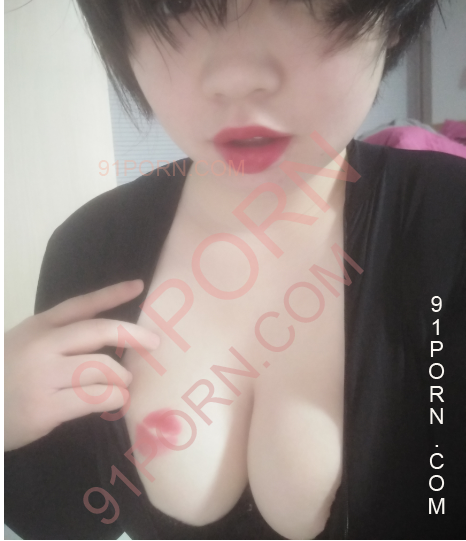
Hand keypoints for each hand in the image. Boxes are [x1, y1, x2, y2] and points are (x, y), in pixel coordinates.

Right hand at [4, 279, 159, 451]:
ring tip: (124, 385)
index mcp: (38, 327)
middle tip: (153, 342)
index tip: (138, 285)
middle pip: (99, 331)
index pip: (81, 305)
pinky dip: (114, 398)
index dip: (112, 294)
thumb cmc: (4, 380)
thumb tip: (111, 345)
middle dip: (133, 335)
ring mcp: (43, 375)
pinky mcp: (45, 406)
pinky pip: (96, 397)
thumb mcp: (25, 347)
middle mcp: (41, 345)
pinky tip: (116, 401)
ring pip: (103, 367)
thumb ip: (59, 341)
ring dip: (122, 377)